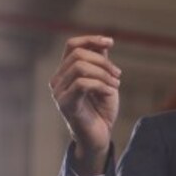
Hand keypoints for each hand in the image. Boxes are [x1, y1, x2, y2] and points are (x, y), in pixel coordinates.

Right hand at [49, 35, 120, 175]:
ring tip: (116, 85)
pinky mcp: (64, 104)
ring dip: (103, 73)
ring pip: (80, 67)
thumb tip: (104, 42)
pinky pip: (82, 84)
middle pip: (78, 54)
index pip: (72, 45)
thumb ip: (101, 63)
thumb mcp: (104, 81)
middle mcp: (58, 80)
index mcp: (65, 72)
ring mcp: (58, 92)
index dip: (91, 39)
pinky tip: (110, 92)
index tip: (111, 42)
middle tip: (118, 74)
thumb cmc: (101, 110)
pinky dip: (100, 85)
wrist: (99, 136)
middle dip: (103, 61)